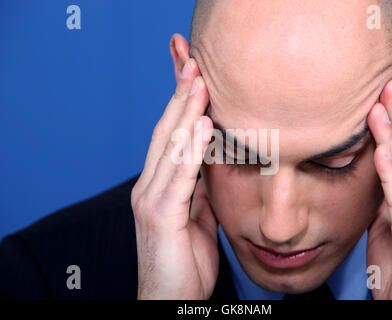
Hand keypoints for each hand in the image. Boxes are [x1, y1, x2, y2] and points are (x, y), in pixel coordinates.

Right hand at [131, 58, 217, 298]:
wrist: (170, 302)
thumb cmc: (183, 262)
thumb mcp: (196, 218)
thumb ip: (199, 189)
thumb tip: (212, 164)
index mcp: (158, 187)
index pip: (169, 137)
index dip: (181, 106)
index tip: (195, 78)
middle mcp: (148, 187)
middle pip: (165, 133)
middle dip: (180, 98)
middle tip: (194, 65)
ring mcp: (150, 200)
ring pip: (169, 148)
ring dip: (185, 113)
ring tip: (199, 83)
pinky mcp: (159, 216)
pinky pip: (178, 176)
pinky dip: (189, 149)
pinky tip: (200, 126)